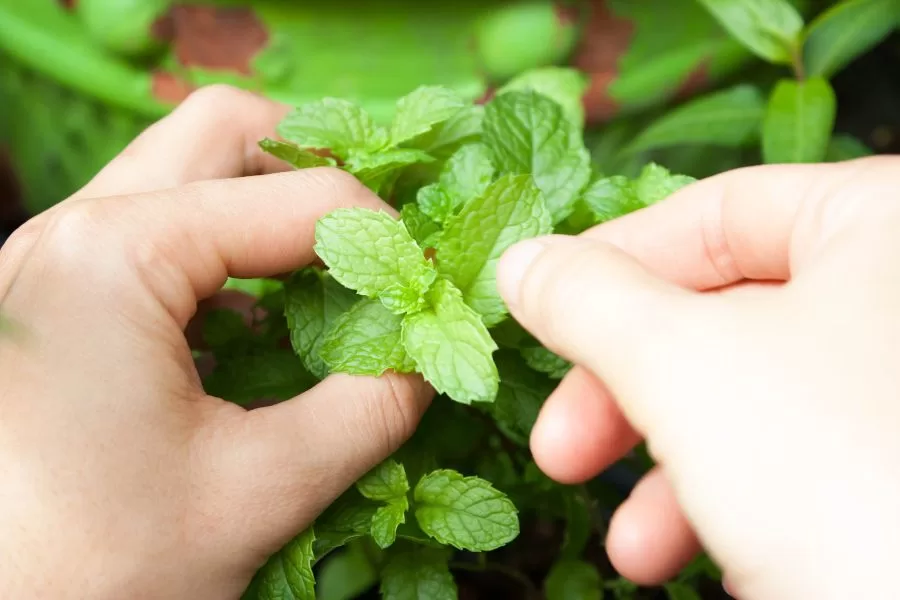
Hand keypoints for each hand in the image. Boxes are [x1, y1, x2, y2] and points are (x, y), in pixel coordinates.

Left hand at [0, 86, 430, 598]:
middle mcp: (69, 231)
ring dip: (270, 215)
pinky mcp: (54, 301)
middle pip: (223, 134)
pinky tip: (264, 326)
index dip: (383, 237)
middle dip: (318, 176)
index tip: (428, 292)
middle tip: (377, 247)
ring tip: (332, 284)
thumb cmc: (90, 573)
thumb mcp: (260, 491)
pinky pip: (156, 235)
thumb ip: (371, 409)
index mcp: (113, 255)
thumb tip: (433, 358)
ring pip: (185, 176)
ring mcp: (52, 261)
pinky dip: (227, 258)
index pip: (297, 195)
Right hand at [497, 156, 899, 599]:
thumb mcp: (678, 365)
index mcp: (884, 224)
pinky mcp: (893, 464)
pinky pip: (796, 457)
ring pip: (750, 400)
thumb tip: (525, 263)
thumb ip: (588, 299)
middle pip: (724, 316)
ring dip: (666, 472)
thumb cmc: (845, 473)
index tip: (543, 309)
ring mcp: (899, 386)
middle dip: (625, 394)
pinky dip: (728, 502)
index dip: (611, 262)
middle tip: (562, 445)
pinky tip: (696, 555)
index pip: (720, 211)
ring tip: (631, 544)